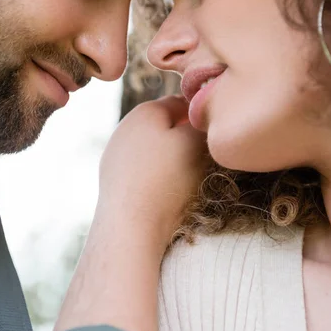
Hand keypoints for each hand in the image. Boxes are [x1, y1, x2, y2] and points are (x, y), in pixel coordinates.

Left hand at [54, 96, 207, 330]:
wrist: (130, 227)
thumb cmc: (166, 180)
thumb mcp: (195, 143)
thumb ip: (203, 124)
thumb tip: (204, 120)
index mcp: (144, 111)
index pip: (180, 102)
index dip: (201, 115)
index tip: (218, 131)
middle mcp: (124, 128)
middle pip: (165, 126)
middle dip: (185, 137)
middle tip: (207, 155)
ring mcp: (115, 156)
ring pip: (154, 149)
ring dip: (172, 158)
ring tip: (190, 177)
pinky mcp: (112, 181)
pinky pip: (143, 171)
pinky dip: (158, 176)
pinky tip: (169, 193)